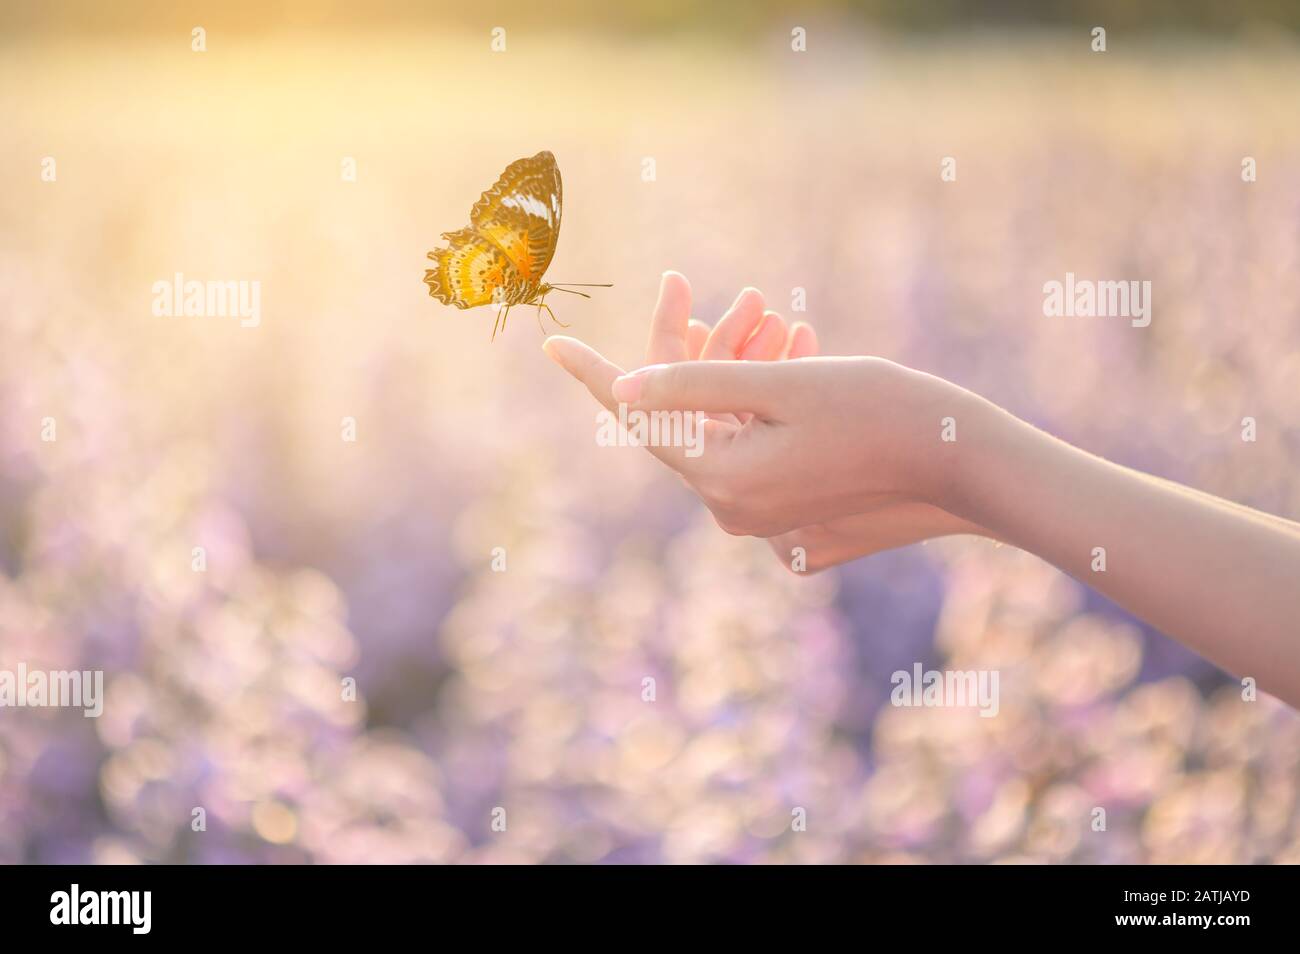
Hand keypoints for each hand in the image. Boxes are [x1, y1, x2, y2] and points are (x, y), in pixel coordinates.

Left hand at [544, 273, 990, 557]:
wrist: (967, 464)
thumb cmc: (879, 411)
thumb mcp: (779, 386)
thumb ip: (692, 386)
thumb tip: (622, 391)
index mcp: (723, 483)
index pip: (637, 422)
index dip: (594, 376)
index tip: (551, 345)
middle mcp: (736, 512)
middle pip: (692, 420)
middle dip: (709, 351)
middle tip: (741, 298)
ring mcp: (768, 520)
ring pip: (729, 430)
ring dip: (746, 371)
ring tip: (783, 317)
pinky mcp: (798, 517)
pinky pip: (760, 451)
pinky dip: (766, 404)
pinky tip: (797, 356)